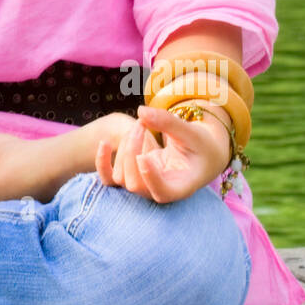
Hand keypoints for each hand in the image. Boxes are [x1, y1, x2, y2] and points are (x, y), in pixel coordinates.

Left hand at [95, 104, 231, 203]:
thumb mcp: (191, 132)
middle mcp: (159, 191)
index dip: (150, 179)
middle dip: (133, 152)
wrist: (200, 153)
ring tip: (140, 124)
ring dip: (124, 149)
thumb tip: (141, 111)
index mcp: (180, 187)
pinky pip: (109, 178)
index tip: (144, 157)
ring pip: (121, 179)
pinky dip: (102, 163)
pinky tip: (104, 143)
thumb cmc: (201, 144)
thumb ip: (168, 122)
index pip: (162, 193)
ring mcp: (144, 186)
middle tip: (142, 124)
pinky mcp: (132, 176)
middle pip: (135, 184)